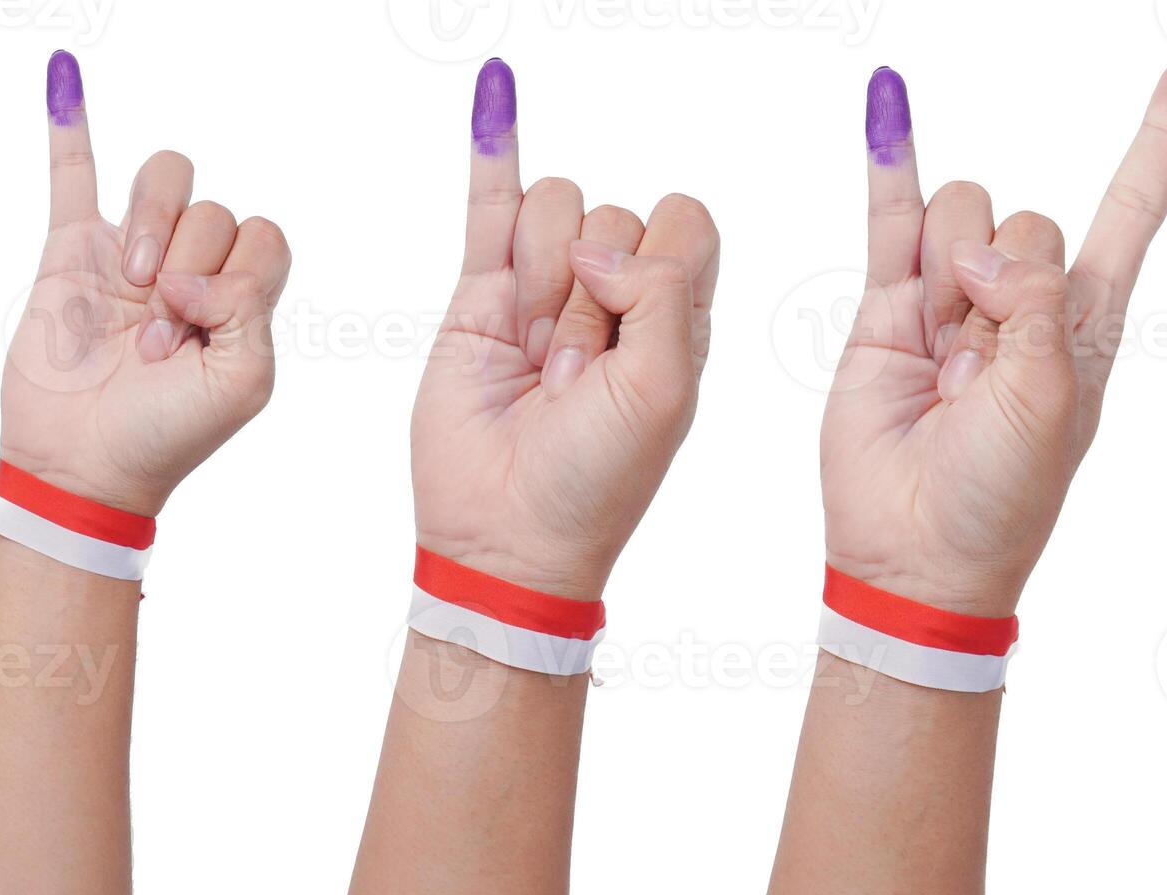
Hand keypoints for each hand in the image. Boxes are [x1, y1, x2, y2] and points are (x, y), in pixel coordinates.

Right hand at [1, 50, 290, 515]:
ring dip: (153, 226)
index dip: (236, 273)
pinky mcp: (71, 252)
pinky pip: (74, 173)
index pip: (265, 236)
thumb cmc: (171, 433)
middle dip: (189, 268)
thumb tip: (194, 272)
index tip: (199, 328)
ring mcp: (130, 254)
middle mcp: (192, 265)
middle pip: (216, 210)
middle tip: (156, 337)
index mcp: (243, 295)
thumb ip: (248, 308)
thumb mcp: (243, 380)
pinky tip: (65, 76)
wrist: (88, 465)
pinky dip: (70, 124)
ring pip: (166, 183)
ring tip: (132, 289)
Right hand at [411, 59, 720, 598]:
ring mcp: (546, 291)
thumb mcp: (665, 390)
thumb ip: (656, 295)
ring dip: (541, 281)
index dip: (659, 256)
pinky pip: (489, 203)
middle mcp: (616, 293)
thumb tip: (597, 247)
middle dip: (591, 289)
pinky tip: (495, 86)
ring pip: (554, 209)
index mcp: (677, 315)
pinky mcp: (480, 297)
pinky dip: (493, 145)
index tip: (633, 327)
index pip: (685, 223)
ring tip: (536, 359)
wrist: (510, 536)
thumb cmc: (600, 479)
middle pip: (616, 213)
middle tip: (576, 373)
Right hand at [820, 66, 1166, 614]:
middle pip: (1028, 214)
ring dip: (947, 276)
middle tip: (982, 372)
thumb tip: (974, 250)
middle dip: (1003, 280)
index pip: (1131, 211)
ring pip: (961, 212)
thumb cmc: (1002, 497)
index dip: (1156, 145)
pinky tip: (889, 92)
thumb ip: (1034, 304)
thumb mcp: (1054, 398)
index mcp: (1090, 320)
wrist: (917, 552)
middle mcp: (1028, 298)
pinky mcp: (890, 303)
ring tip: (940, 363)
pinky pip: (891, 210)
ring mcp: (955, 297)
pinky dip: (891, 151)